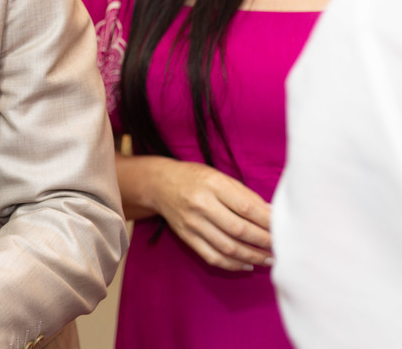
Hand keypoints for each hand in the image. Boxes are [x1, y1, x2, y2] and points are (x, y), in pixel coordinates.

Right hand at [147, 159, 272, 270]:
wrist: (160, 184)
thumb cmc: (195, 178)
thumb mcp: (221, 177)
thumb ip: (246, 196)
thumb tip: (273, 215)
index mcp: (212, 185)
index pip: (246, 207)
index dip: (268, 222)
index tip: (283, 229)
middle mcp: (201, 205)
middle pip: (238, 230)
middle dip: (264, 241)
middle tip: (280, 247)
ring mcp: (192, 224)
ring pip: (227, 247)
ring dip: (252, 257)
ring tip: (269, 259)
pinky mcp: (187, 237)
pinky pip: (212, 257)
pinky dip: (233, 265)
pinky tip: (247, 265)